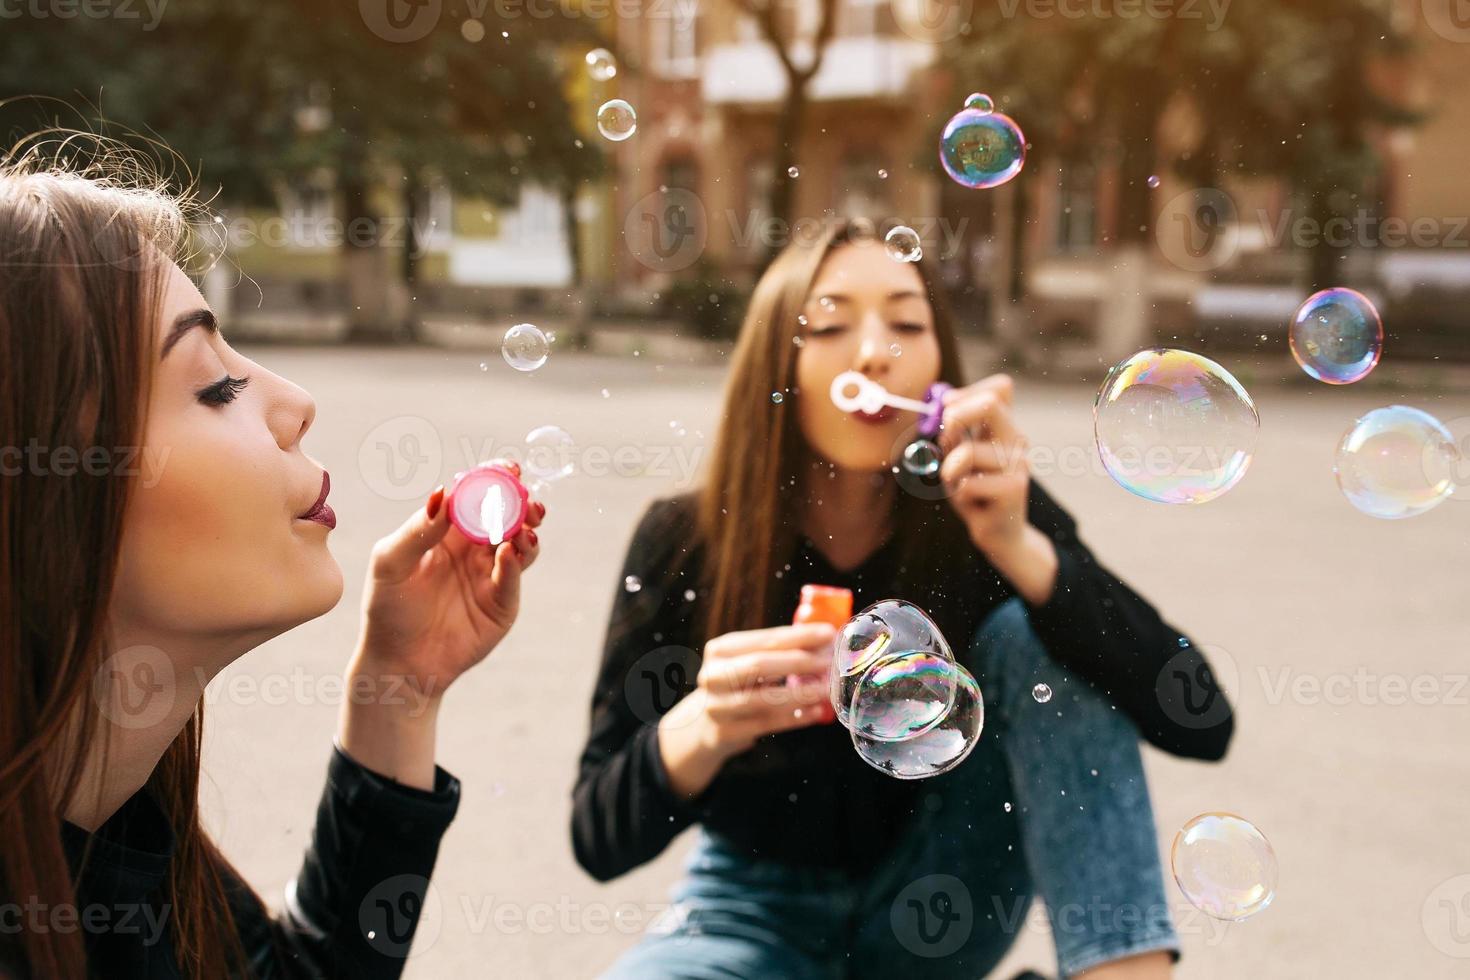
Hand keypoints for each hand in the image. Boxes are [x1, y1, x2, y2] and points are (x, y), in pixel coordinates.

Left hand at [354, 459, 544, 694]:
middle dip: (522, 501)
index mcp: (447, 530)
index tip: (508, 468)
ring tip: (526, 525)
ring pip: (521, 542)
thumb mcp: (390, 563)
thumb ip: (417, 529)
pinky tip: (509, 551)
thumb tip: (443, 492)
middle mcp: (474, 547)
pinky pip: (514, 576)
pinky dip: (516, 561)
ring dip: (527, 528)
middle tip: (527, 496)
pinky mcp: (503, 602)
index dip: (494, 478)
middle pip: (507, 515)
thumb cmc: (388, 608)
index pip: (475, 495)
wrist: (399, 663)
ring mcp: (492, 574)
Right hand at [658, 623, 836, 799]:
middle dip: (799, 662)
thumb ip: (780, 652)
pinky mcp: (725, 733)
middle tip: (829, 662)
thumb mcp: (747, 662)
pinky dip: (795, 718)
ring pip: (763, 699)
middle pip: (759, 664)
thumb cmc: (737, 687)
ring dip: (800, 693)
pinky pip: (766, 724)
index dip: (799, 636)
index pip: (765, 639)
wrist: (703, 726)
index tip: (828, 634)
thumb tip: (825, 640)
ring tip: (827, 689)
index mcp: (721, 650)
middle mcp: (713, 675)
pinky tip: (816, 712)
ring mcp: (717, 706)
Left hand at [937, 376, 1059, 605]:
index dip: (967, 393)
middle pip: (991, 404)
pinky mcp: (1014, 490)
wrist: (999, 533)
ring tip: (959, 485)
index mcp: (1004, 427)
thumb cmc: (975, 491)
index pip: (1001, 387)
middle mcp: (1016, 440)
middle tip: (945, 442)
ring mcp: (1018, 464)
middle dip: (955, 418)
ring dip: (950, 471)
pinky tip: (973, 503)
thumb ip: (954, 429)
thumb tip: (945, 399)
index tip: (947, 413)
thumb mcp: (959, 455)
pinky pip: (968, 484)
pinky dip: (959, 494)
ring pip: (968, 452)